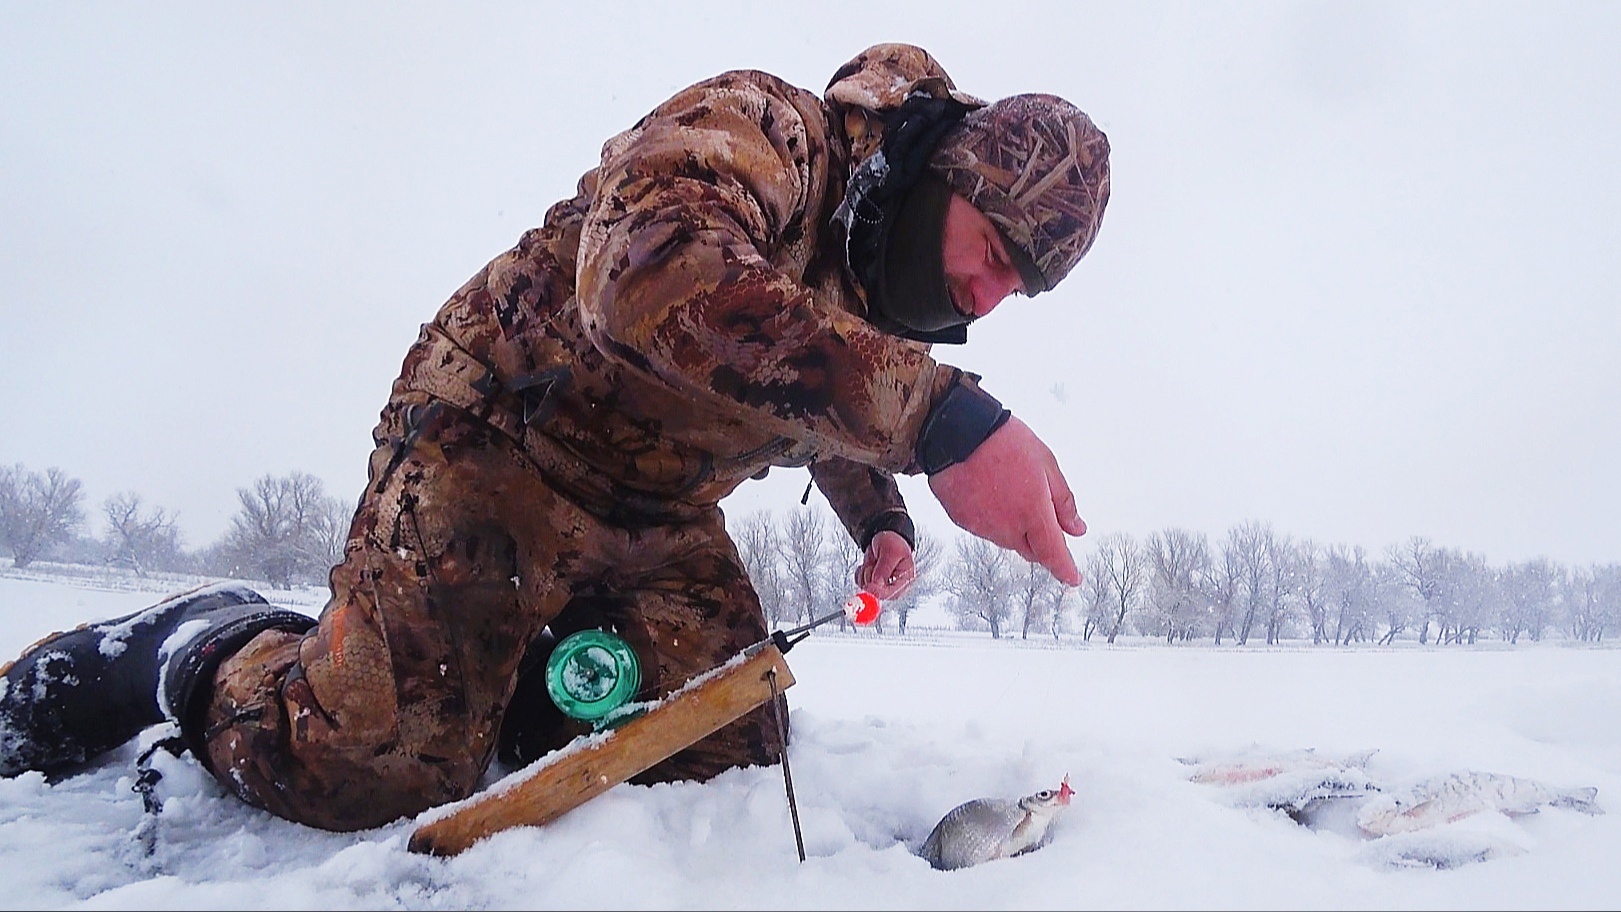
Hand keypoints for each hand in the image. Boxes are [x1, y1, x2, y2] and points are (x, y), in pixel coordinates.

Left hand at [855, 529, 914, 600]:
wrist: (886, 535)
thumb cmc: (894, 543)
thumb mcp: (891, 552)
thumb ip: (884, 569)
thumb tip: (877, 584)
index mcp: (904, 579)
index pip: (893, 594)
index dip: (879, 592)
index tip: (869, 587)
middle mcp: (893, 584)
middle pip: (877, 592)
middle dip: (871, 578)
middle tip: (872, 564)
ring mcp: (881, 584)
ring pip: (866, 587)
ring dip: (865, 573)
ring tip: (873, 561)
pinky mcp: (871, 581)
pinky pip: (860, 582)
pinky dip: (860, 573)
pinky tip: (867, 565)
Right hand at [927, 415, 1085, 584]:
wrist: (957, 432)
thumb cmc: (1004, 442)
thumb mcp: (1047, 464)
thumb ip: (1064, 501)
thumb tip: (1076, 528)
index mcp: (1033, 514)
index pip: (1054, 554)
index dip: (1066, 570)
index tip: (1072, 578)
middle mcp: (1007, 528)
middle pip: (1030, 550)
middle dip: (1041, 542)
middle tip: (1042, 514)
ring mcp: (982, 527)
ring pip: (1007, 540)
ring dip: (1016, 528)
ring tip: (1010, 490)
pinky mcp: (963, 522)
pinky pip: (985, 530)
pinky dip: (993, 519)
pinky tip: (990, 493)